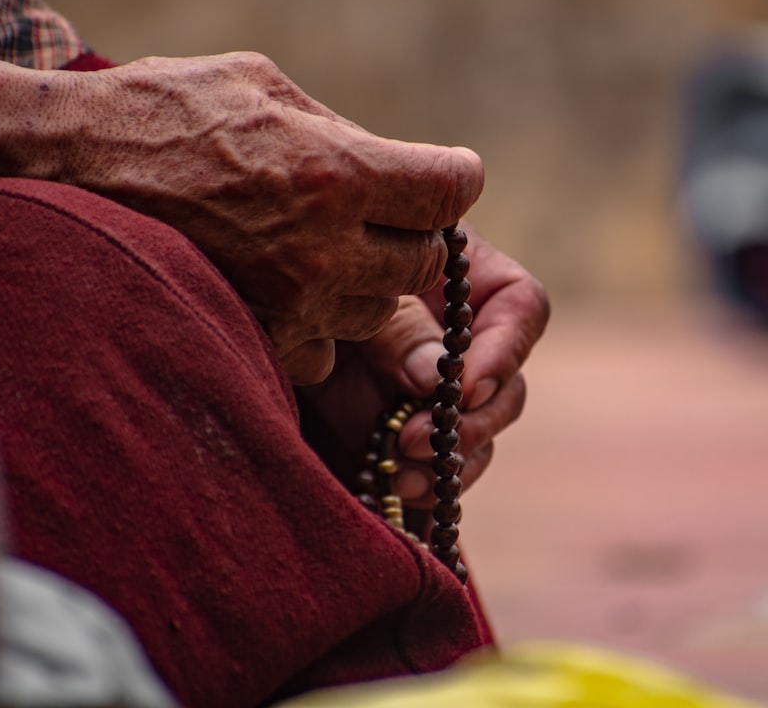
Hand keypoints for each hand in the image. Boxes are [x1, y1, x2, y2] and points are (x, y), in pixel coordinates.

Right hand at [0, 53, 482, 383]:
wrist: (69, 167)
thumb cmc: (166, 110)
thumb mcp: (263, 87)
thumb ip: (343, 132)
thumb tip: (395, 163)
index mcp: (337, 172)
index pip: (452, 191)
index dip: (451, 178)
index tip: (439, 175)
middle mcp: (324, 249)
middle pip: (427, 259)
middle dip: (410, 232)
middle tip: (376, 212)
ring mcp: (291, 306)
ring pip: (380, 310)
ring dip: (367, 281)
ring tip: (320, 247)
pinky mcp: (256, 340)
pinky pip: (326, 351)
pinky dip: (320, 324)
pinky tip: (285, 287)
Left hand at [298, 227, 548, 504]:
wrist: (246, 318)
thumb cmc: (300, 277)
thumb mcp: (345, 287)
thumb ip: (395, 325)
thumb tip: (438, 377)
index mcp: (461, 276)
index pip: (520, 308)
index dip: (504, 351)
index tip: (463, 388)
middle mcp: (459, 338)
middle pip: (507, 387)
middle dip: (471, 423)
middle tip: (417, 440)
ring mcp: (434, 393)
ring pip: (476, 437)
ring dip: (447, 464)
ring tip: (397, 476)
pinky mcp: (406, 434)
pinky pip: (437, 470)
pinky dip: (422, 487)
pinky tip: (391, 491)